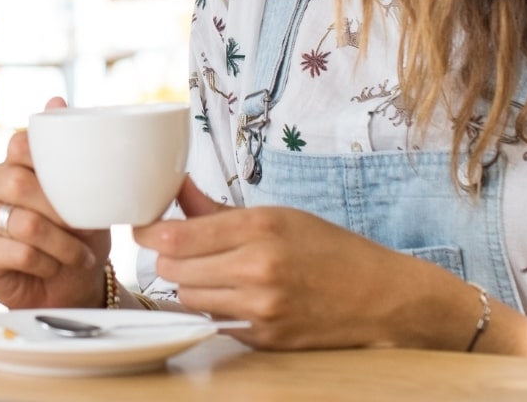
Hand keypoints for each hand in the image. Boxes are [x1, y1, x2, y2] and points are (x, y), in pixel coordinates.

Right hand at [0, 97, 108, 309]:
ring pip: (23, 222)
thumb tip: (55, 98)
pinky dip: (46, 263)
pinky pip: (16, 252)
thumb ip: (67, 148)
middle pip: (18, 183)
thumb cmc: (76, 234)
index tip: (79, 191)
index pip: (20, 145)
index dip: (51, 167)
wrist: (72, 285)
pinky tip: (52, 268)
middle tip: (85, 230)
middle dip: (61, 212)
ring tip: (79, 255)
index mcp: (8, 161)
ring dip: (61, 244)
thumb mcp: (82, 191)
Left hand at [133, 178, 475, 350]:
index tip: (144, 226)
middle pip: (172, 270)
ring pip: (188, 298)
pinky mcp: (263, 338)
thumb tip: (174, 189)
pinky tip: (234, 295)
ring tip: (211, 272)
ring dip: (189, 285)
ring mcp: (260, 308)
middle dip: (168, 259)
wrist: (382, 298)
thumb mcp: (278, 215)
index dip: (149, 231)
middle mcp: (257, 269)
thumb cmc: (331, 250)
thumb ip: (217, 209)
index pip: (175, 237)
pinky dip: (214, 308)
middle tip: (180, 250)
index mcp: (260, 228)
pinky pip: (214, 321)